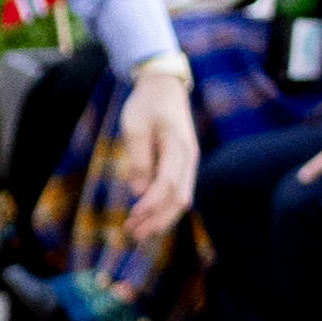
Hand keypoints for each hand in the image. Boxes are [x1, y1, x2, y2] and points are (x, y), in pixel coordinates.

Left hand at [102, 52, 200, 229]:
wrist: (164, 88)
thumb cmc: (146, 104)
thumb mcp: (135, 126)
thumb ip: (138, 158)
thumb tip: (138, 191)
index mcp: (178, 147)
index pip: (167, 184)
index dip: (150, 204)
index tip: (132, 216)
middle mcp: (189, 158)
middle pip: (179, 198)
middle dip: (156, 219)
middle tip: (132, 233)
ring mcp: (188, 163)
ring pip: (181, 199)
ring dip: (161, 218)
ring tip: (137, 231)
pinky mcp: (182, 166)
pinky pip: (178, 192)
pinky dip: (164, 208)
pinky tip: (148, 218)